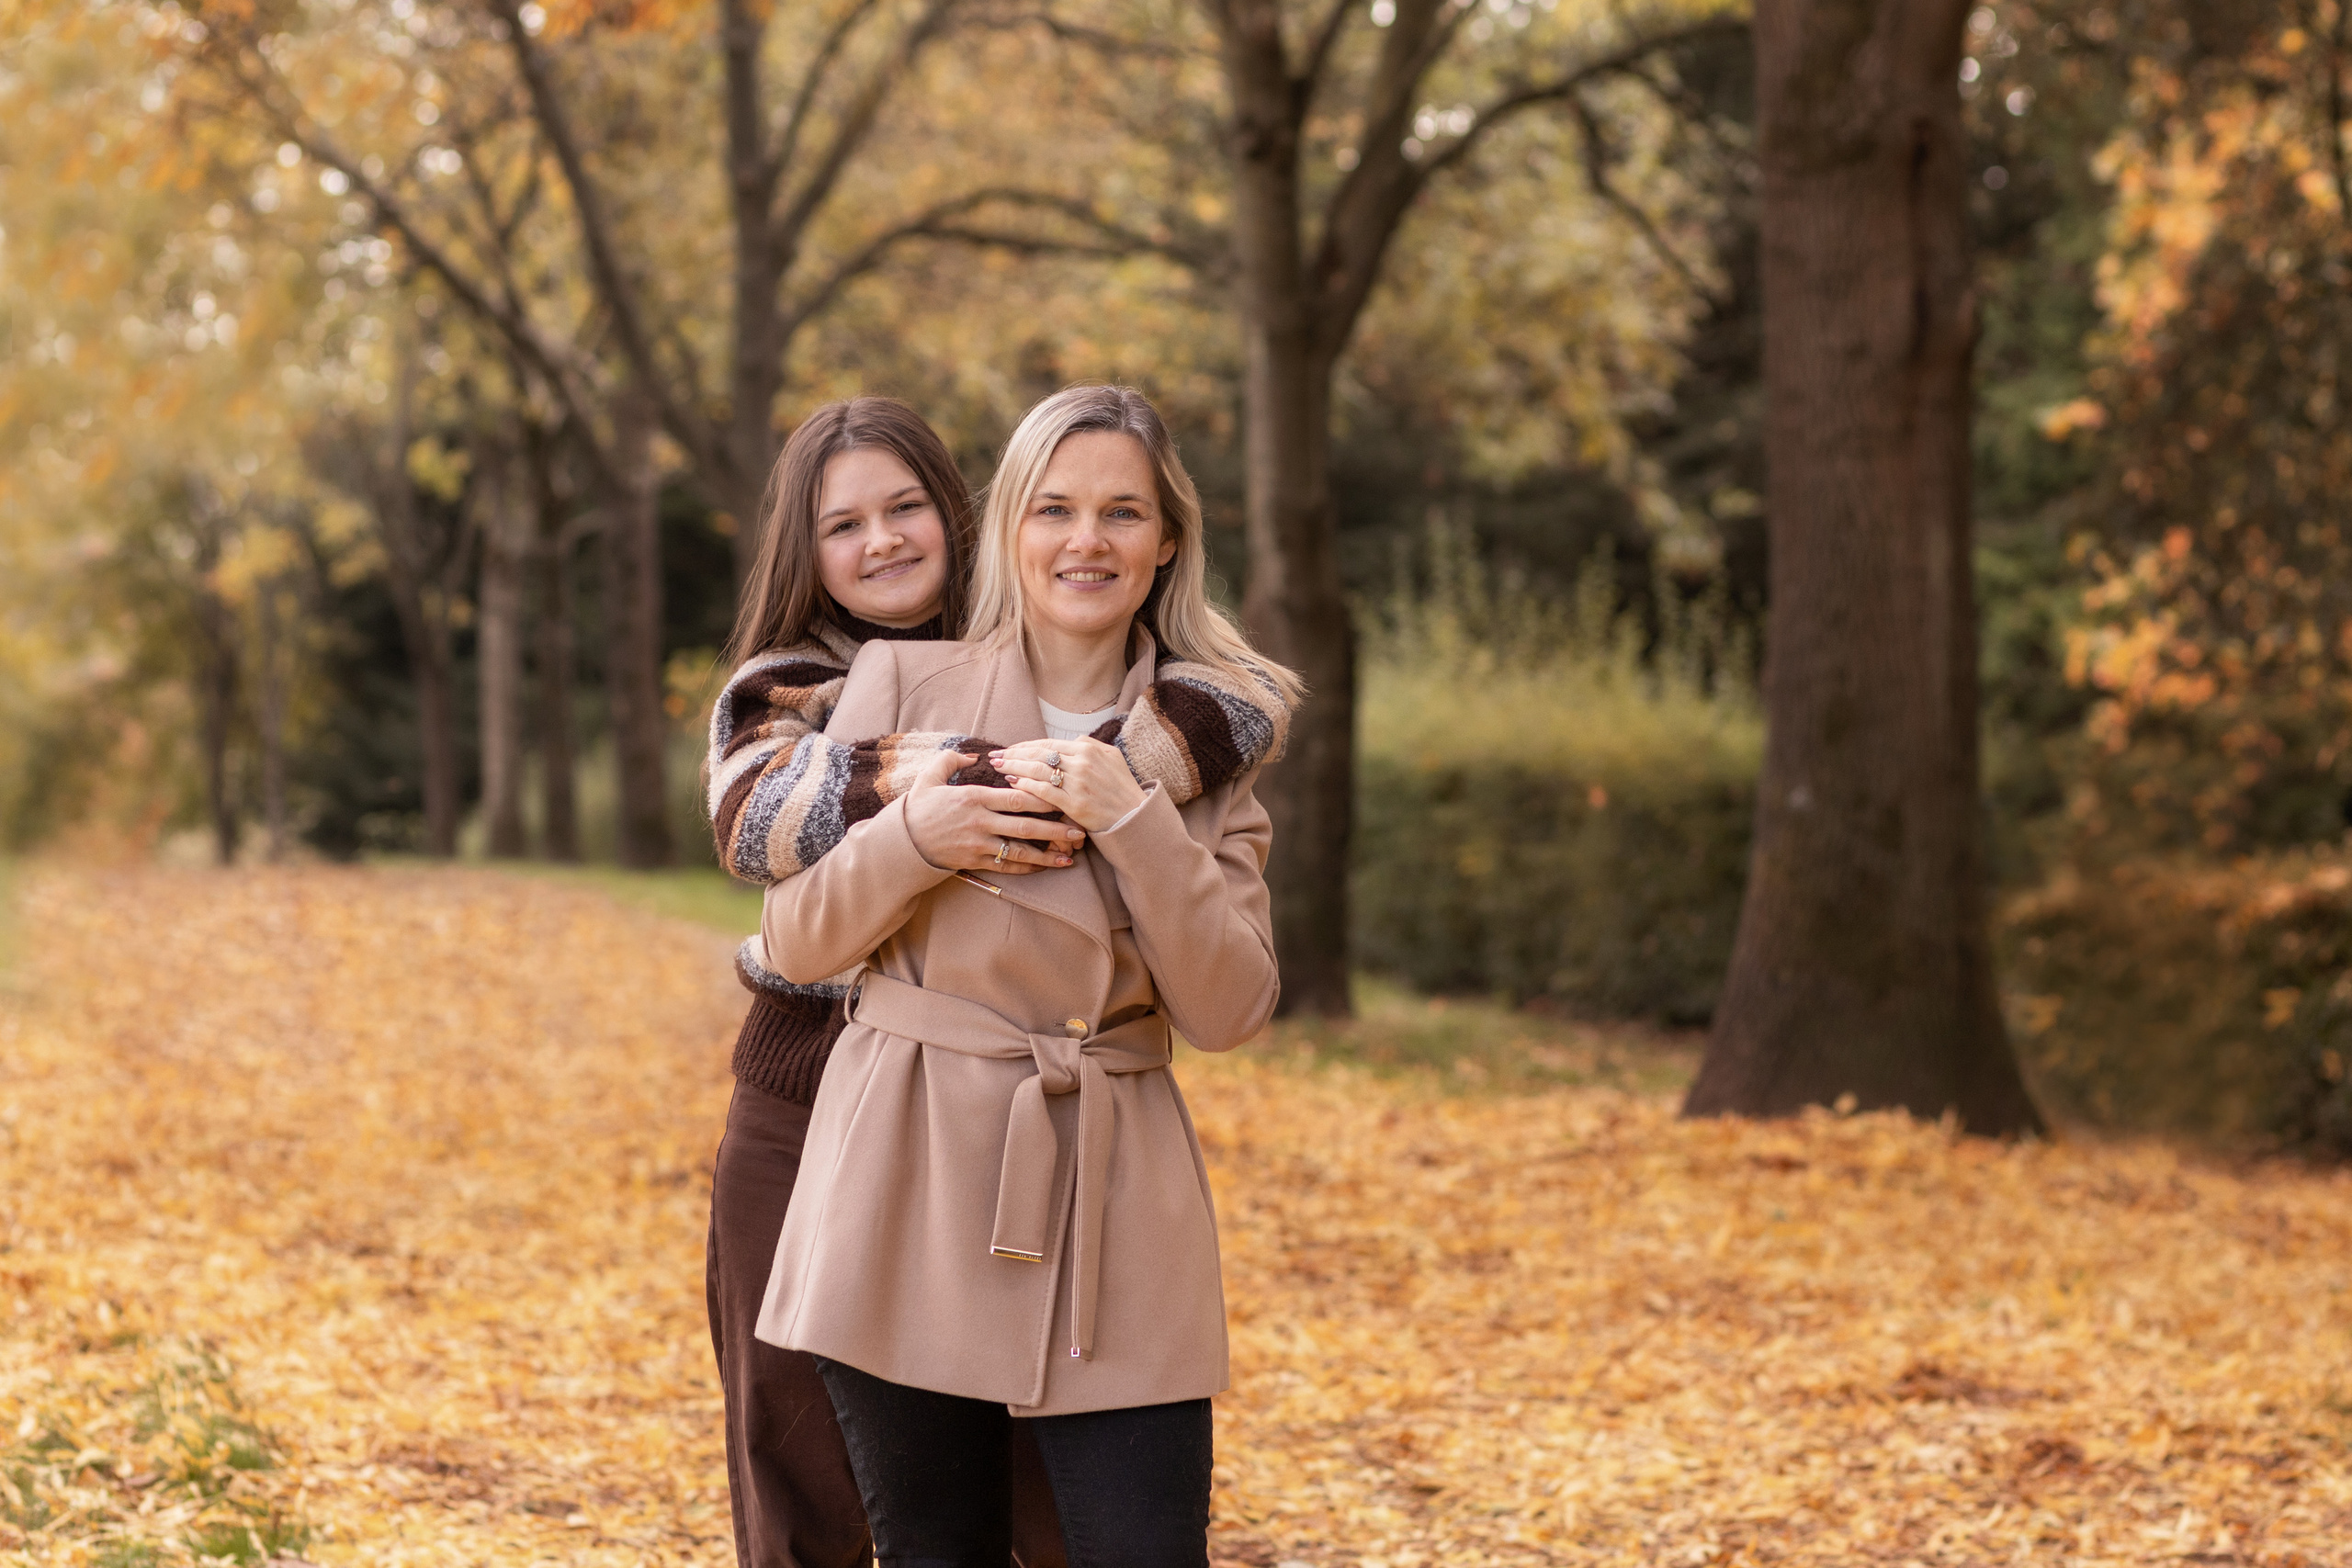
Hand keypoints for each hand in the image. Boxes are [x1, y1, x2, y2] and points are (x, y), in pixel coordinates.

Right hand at [902, 749, 1085, 873]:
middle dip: (1055, 830)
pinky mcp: (973, 862)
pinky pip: (1005, 867)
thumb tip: (974, 754)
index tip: (1065, 797)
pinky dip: (1027, 868)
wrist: (900, 843)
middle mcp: (979, 822)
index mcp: (973, 798)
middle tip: (1080, 831)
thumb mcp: (929, 776)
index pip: (1016, 797)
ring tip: (1070, 857)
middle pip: (1025, 826)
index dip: (1043, 798)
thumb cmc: (917, 808)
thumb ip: (952, 761)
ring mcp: (977, 845)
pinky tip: (1044, 868)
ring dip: (1047, 855)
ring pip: (1019, 851)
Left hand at [990, 737, 1143, 833]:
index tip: (1009, 748)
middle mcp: (1082, 762)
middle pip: (1039, 755)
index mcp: (1089, 749)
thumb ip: (1090, 746)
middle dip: (1013, 754)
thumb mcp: (1112, 758)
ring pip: (1038, 771)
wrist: (1134, 817)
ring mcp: (1079, 783)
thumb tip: (1069, 741)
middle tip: (994, 755)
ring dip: (1014, 768)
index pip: (1048, 744)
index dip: (1025, 746)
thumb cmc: (1122, 788)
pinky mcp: (1075, 803)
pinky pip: (1044, 792)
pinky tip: (1012, 784)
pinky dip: (1026, 786)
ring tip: (998, 767)